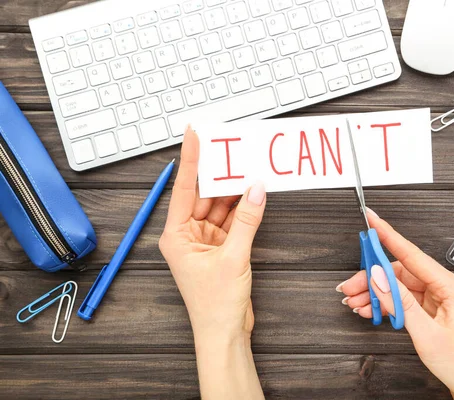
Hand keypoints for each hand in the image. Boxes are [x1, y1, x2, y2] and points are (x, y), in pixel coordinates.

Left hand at [159, 127, 265, 398]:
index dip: (190, 159)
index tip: (194, 136)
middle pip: (204, 195)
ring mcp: (205, 241)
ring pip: (220, 206)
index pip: (185, 188)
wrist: (225, 333)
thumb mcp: (233, 258)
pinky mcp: (221, 247)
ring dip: (234, 191)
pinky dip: (243, 208)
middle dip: (219, 173)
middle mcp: (188, 235)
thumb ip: (247, 221)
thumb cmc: (215, 305)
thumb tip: (255, 190)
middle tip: (230, 148)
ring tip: (246, 167)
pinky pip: (232, 220)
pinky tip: (252, 193)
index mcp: (176, 236)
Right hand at [338, 209, 453, 399]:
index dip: (388, 235)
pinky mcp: (431, 313)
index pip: (411, 254)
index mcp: (449, 286)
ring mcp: (437, 301)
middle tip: (348, 287)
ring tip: (355, 303)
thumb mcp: (428, 334)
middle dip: (371, 278)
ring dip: (375, 294)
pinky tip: (370, 310)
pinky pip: (402, 301)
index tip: (372, 220)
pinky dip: (385, 305)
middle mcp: (443, 289)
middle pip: (398, 272)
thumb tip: (379, 277)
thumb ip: (400, 303)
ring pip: (397, 287)